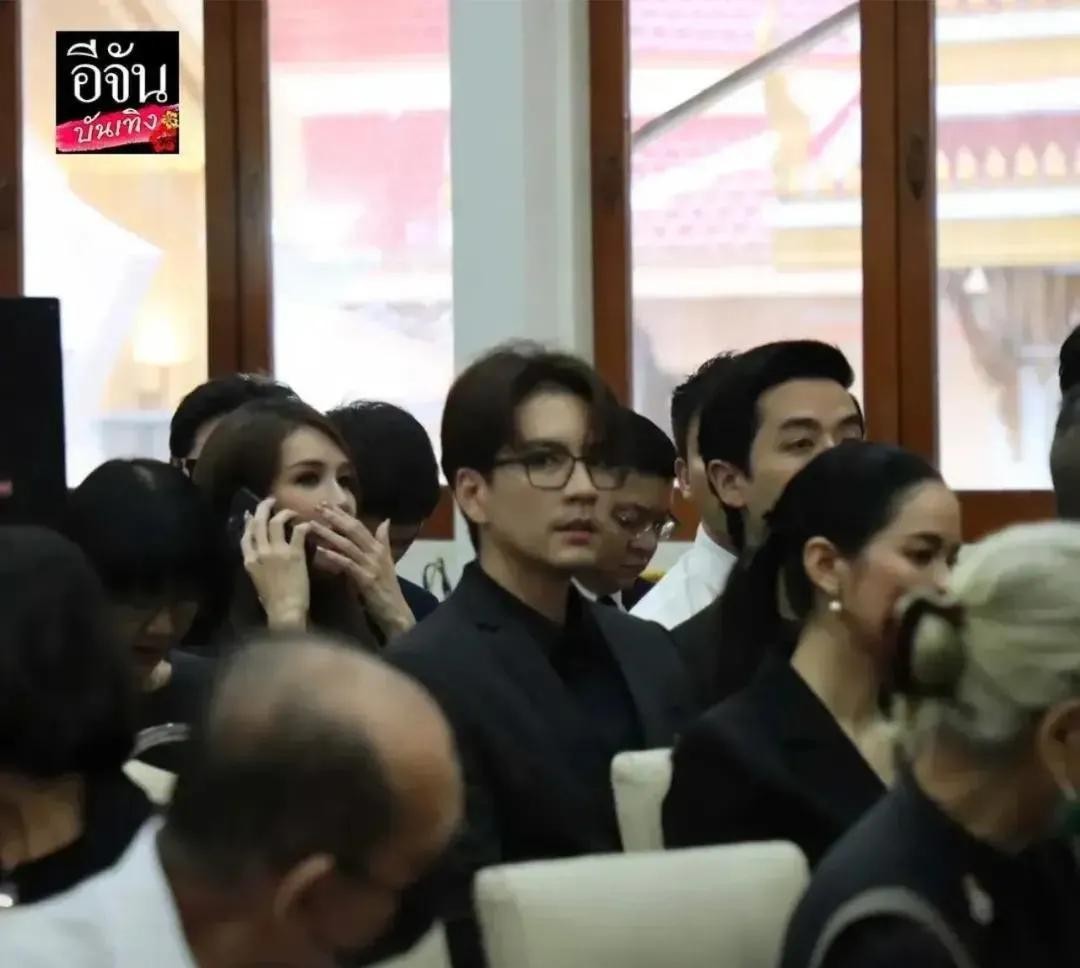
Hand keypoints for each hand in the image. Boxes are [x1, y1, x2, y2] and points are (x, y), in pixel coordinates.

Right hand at [240, 497, 311, 630]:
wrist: (285, 609)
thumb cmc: (272, 600)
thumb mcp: (257, 580)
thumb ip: (257, 564)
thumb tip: (259, 554)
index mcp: (249, 560)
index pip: (246, 535)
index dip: (249, 522)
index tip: (252, 514)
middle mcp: (261, 552)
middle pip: (258, 523)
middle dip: (263, 508)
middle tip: (270, 500)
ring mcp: (277, 551)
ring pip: (276, 522)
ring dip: (284, 512)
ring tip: (290, 511)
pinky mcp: (294, 553)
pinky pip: (298, 531)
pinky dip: (303, 525)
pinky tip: (307, 524)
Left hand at [309, 506, 415, 638]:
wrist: (395, 611)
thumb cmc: (387, 588)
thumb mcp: (387, 561)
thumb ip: (383, 541)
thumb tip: (385, 521)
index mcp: (378, 547)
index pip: (358, 525)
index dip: (343, 514)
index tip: (326, 504)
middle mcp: (375, 552)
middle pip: (353, 530)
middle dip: (334, 517)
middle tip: (317, 506)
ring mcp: (371, 565)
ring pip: (347, 545)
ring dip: (329, 534)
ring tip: (312, 525)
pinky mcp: (366, 579)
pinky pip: (347, 564)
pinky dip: (334, 556)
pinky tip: (321, 550)